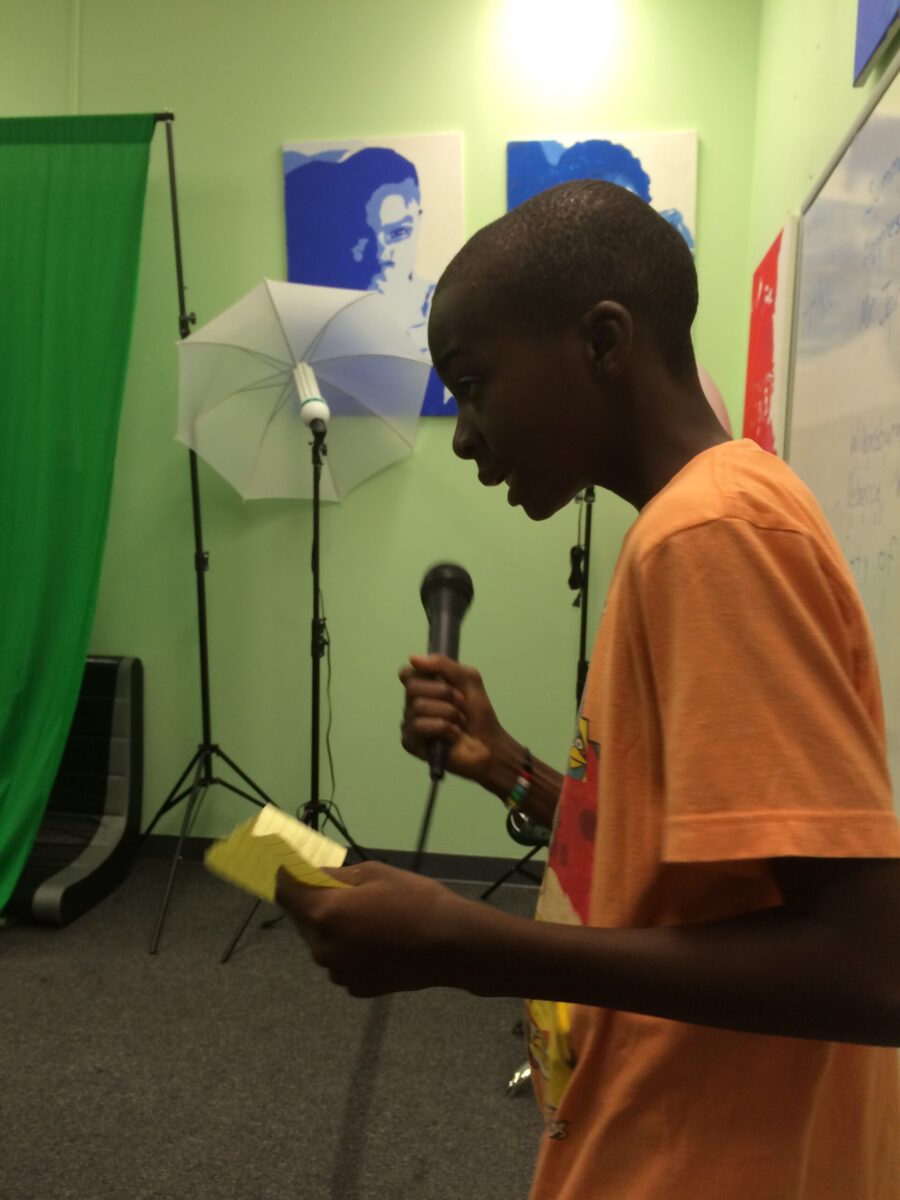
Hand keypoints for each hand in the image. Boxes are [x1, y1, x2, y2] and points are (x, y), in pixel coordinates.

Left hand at [275, 861, 471, 996]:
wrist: (453, 945)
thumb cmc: (416, 900)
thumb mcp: (375, 874)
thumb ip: (335, 875)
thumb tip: (312, 873)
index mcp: (325, 913)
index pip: (285, 890)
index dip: (284, 872)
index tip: (290, 862)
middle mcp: (322, 947)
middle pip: (301, 917)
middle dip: (311, 899)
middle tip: (334, 885)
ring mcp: (338, 972)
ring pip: (321, 941)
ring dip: (331, 924)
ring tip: (365, 913)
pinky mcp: (354, 987)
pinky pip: (340, 960)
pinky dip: (348, 946)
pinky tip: (376, 938)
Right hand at [398, 654, 512, 789]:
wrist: (490, 744)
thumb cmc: (479, 714)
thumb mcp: (468, 679)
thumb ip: (444, 665)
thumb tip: (413, 657)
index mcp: (423, 688)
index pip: (406, 673)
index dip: (423, 674)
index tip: (444, 681)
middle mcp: (412, 704)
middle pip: (412, 687)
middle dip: (444, 694)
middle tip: (461, 704)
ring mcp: (409, 724)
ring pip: (418, 707)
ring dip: (448, 713)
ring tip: (460, 723)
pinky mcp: (410, 742)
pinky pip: (420, 726)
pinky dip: (443, 728)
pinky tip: (453, 736)